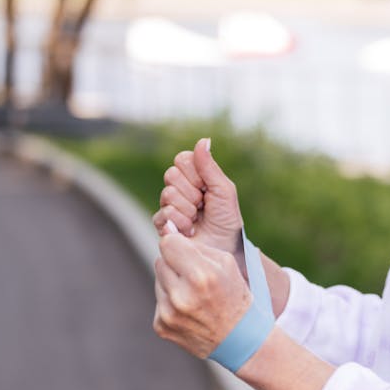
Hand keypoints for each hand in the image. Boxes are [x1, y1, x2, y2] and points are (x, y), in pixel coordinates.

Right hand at [153, 138, 242, 254]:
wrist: (224, 250)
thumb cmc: (227, 220)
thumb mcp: (224, 190)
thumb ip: (210, 166)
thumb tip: (204, 140)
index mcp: (194, 176)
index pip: (182, 159)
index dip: (194, 173)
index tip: (207, 187)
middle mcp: (179, 188)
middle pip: (171, 175)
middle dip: (192, 192)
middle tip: (203, 205)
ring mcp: (168, 206)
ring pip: (168, 195)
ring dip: (188, 210)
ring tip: (197, 220)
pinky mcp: (162, 224)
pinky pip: (164, 214)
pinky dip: (181, 223)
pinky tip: (190, 230)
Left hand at [153, 232, 250, 357]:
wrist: (239, 339)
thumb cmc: (234, 294)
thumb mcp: (226, 263)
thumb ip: (196, 245)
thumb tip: (167, 230)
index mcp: (201, 275)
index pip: (168, 243)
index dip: (178, 243)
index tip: (185, 249)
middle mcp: (181, 296)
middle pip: (160, 260)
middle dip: (176, 263)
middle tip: (194, 275)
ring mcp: (169, 313)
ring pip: (158, 279)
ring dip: (172, 281)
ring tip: (193, 293)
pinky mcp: (161, 326)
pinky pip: (158, 300)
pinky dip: (170, 301)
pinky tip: (189, 309)